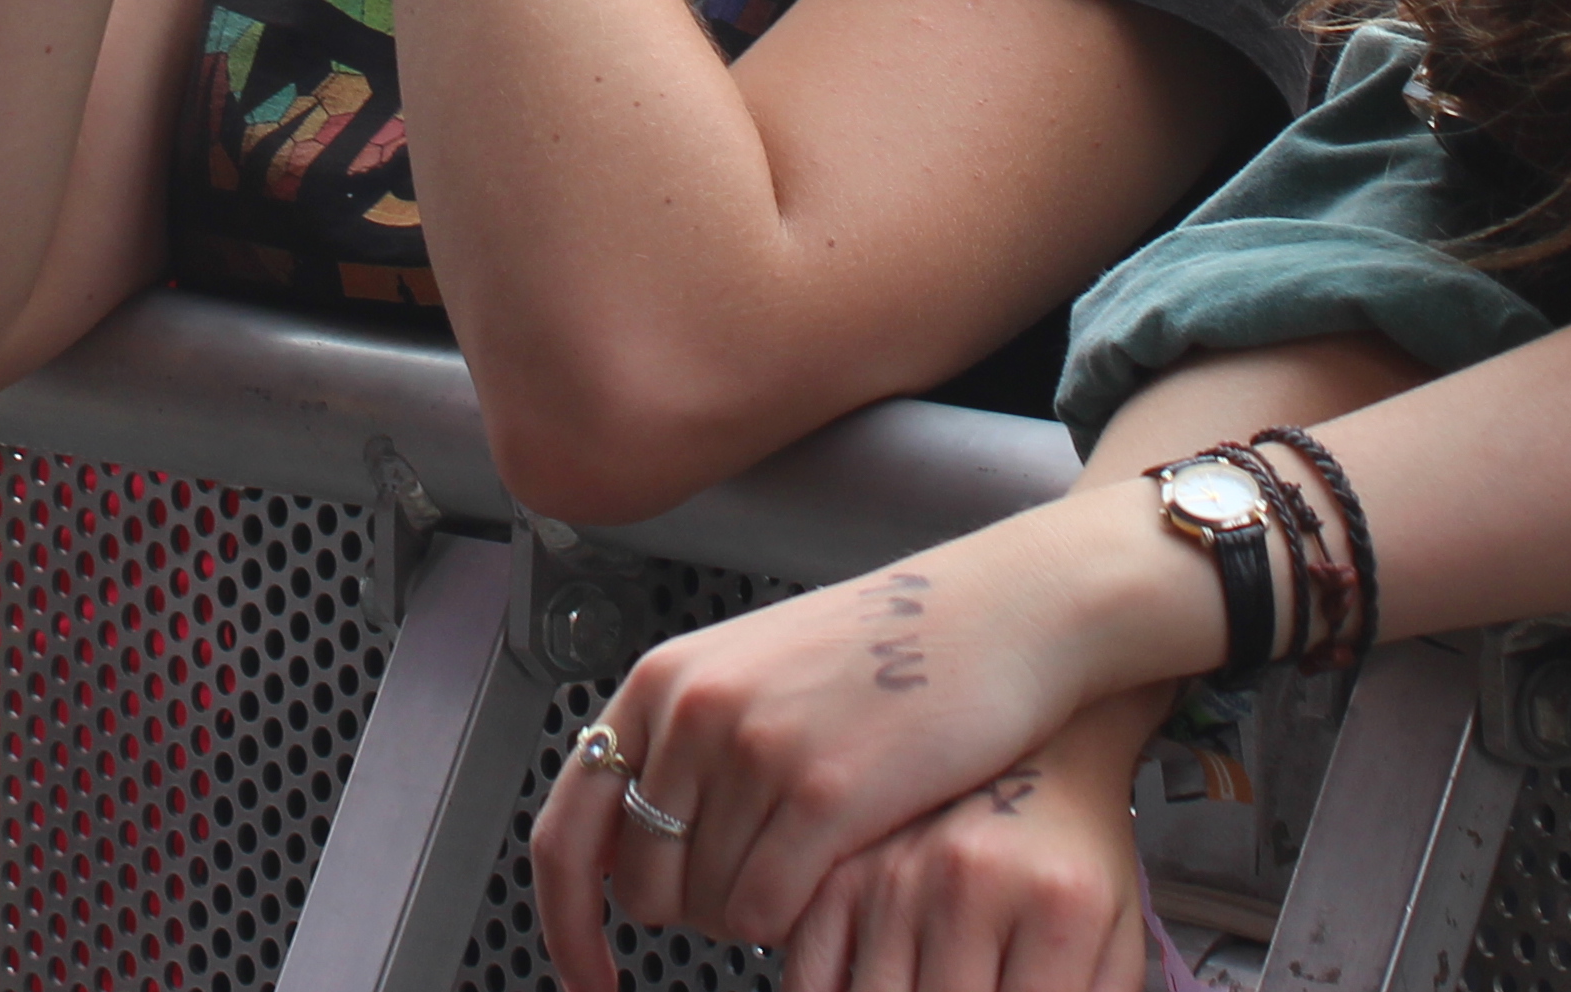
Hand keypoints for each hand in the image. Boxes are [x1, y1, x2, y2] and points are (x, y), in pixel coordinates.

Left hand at [528, 500, 1196, 964]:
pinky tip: (834, 877)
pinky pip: (766, 912)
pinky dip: (792, 922)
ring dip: (754, 914)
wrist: (1005, 614)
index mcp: (664, 681)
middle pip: (642, 885)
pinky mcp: (821, 790)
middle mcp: (690, 709)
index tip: (585, 971)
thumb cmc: (894, 650)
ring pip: (708, 908)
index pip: (569, 828)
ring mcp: (752, 747)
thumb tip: (635, 855)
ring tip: (814, 861)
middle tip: (758, 890)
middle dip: (693, 913)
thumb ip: (687, 748)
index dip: (566, 917)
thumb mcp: (757, 674)